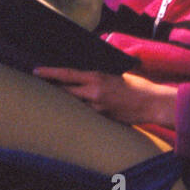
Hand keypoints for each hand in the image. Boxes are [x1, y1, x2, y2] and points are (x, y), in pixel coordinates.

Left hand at [32, 66, 176, 125]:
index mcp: (97, 77)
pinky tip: (78, 112)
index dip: (50, 73)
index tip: (36, 71)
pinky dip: (82, 111)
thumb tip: (84, 76)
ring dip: (67, 102)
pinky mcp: (103, 119)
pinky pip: (87, 114)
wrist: (152, 103)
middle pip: (65, 91)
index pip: (67, 74)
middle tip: (39, 86)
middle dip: (53, 89)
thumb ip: (99, 77)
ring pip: (75, 105)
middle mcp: (94, 93)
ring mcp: (97, 108)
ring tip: (56, 100)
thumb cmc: (137, 86)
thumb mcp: (116, 75)